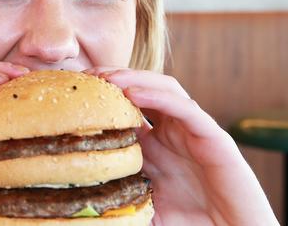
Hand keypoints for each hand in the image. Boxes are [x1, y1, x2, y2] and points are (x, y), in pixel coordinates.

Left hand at [85, 68, 277, 225]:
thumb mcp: (145, 208)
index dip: (102, 98)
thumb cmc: (193, 225)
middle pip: (143, 90)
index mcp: (156, 146)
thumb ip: (122, 198)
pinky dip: (158, 96)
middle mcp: (173, 133)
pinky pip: (185, 109)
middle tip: (86, 77)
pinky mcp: (214, 137)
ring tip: (107, 78)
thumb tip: (83, 205)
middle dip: (114, 79)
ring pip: (164, 89)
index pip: (126, 109)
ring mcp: (194, 131)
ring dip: (135, 78)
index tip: (73, 94)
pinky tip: (133, 92)